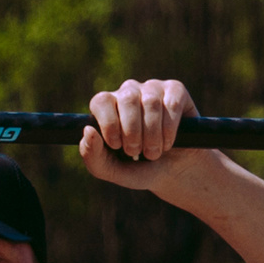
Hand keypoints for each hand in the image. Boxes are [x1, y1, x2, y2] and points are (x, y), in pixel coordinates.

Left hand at [79, 78, 210, 191]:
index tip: (116, 146)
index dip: (108, 124)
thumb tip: (88, 131)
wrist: (176, 173)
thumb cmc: (140, 169)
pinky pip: (171, 104)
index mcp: (109, 107)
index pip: (101, 101)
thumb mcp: (113, 171)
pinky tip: (169, 142)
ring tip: (154, 152)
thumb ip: (93, 157)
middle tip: (137, 153)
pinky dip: (170, 129)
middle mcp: (129, 93)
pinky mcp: (176, 91)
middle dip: (132, 132)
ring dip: (152, 135)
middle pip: (127, 99)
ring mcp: (153, 89)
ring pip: (150, 102)